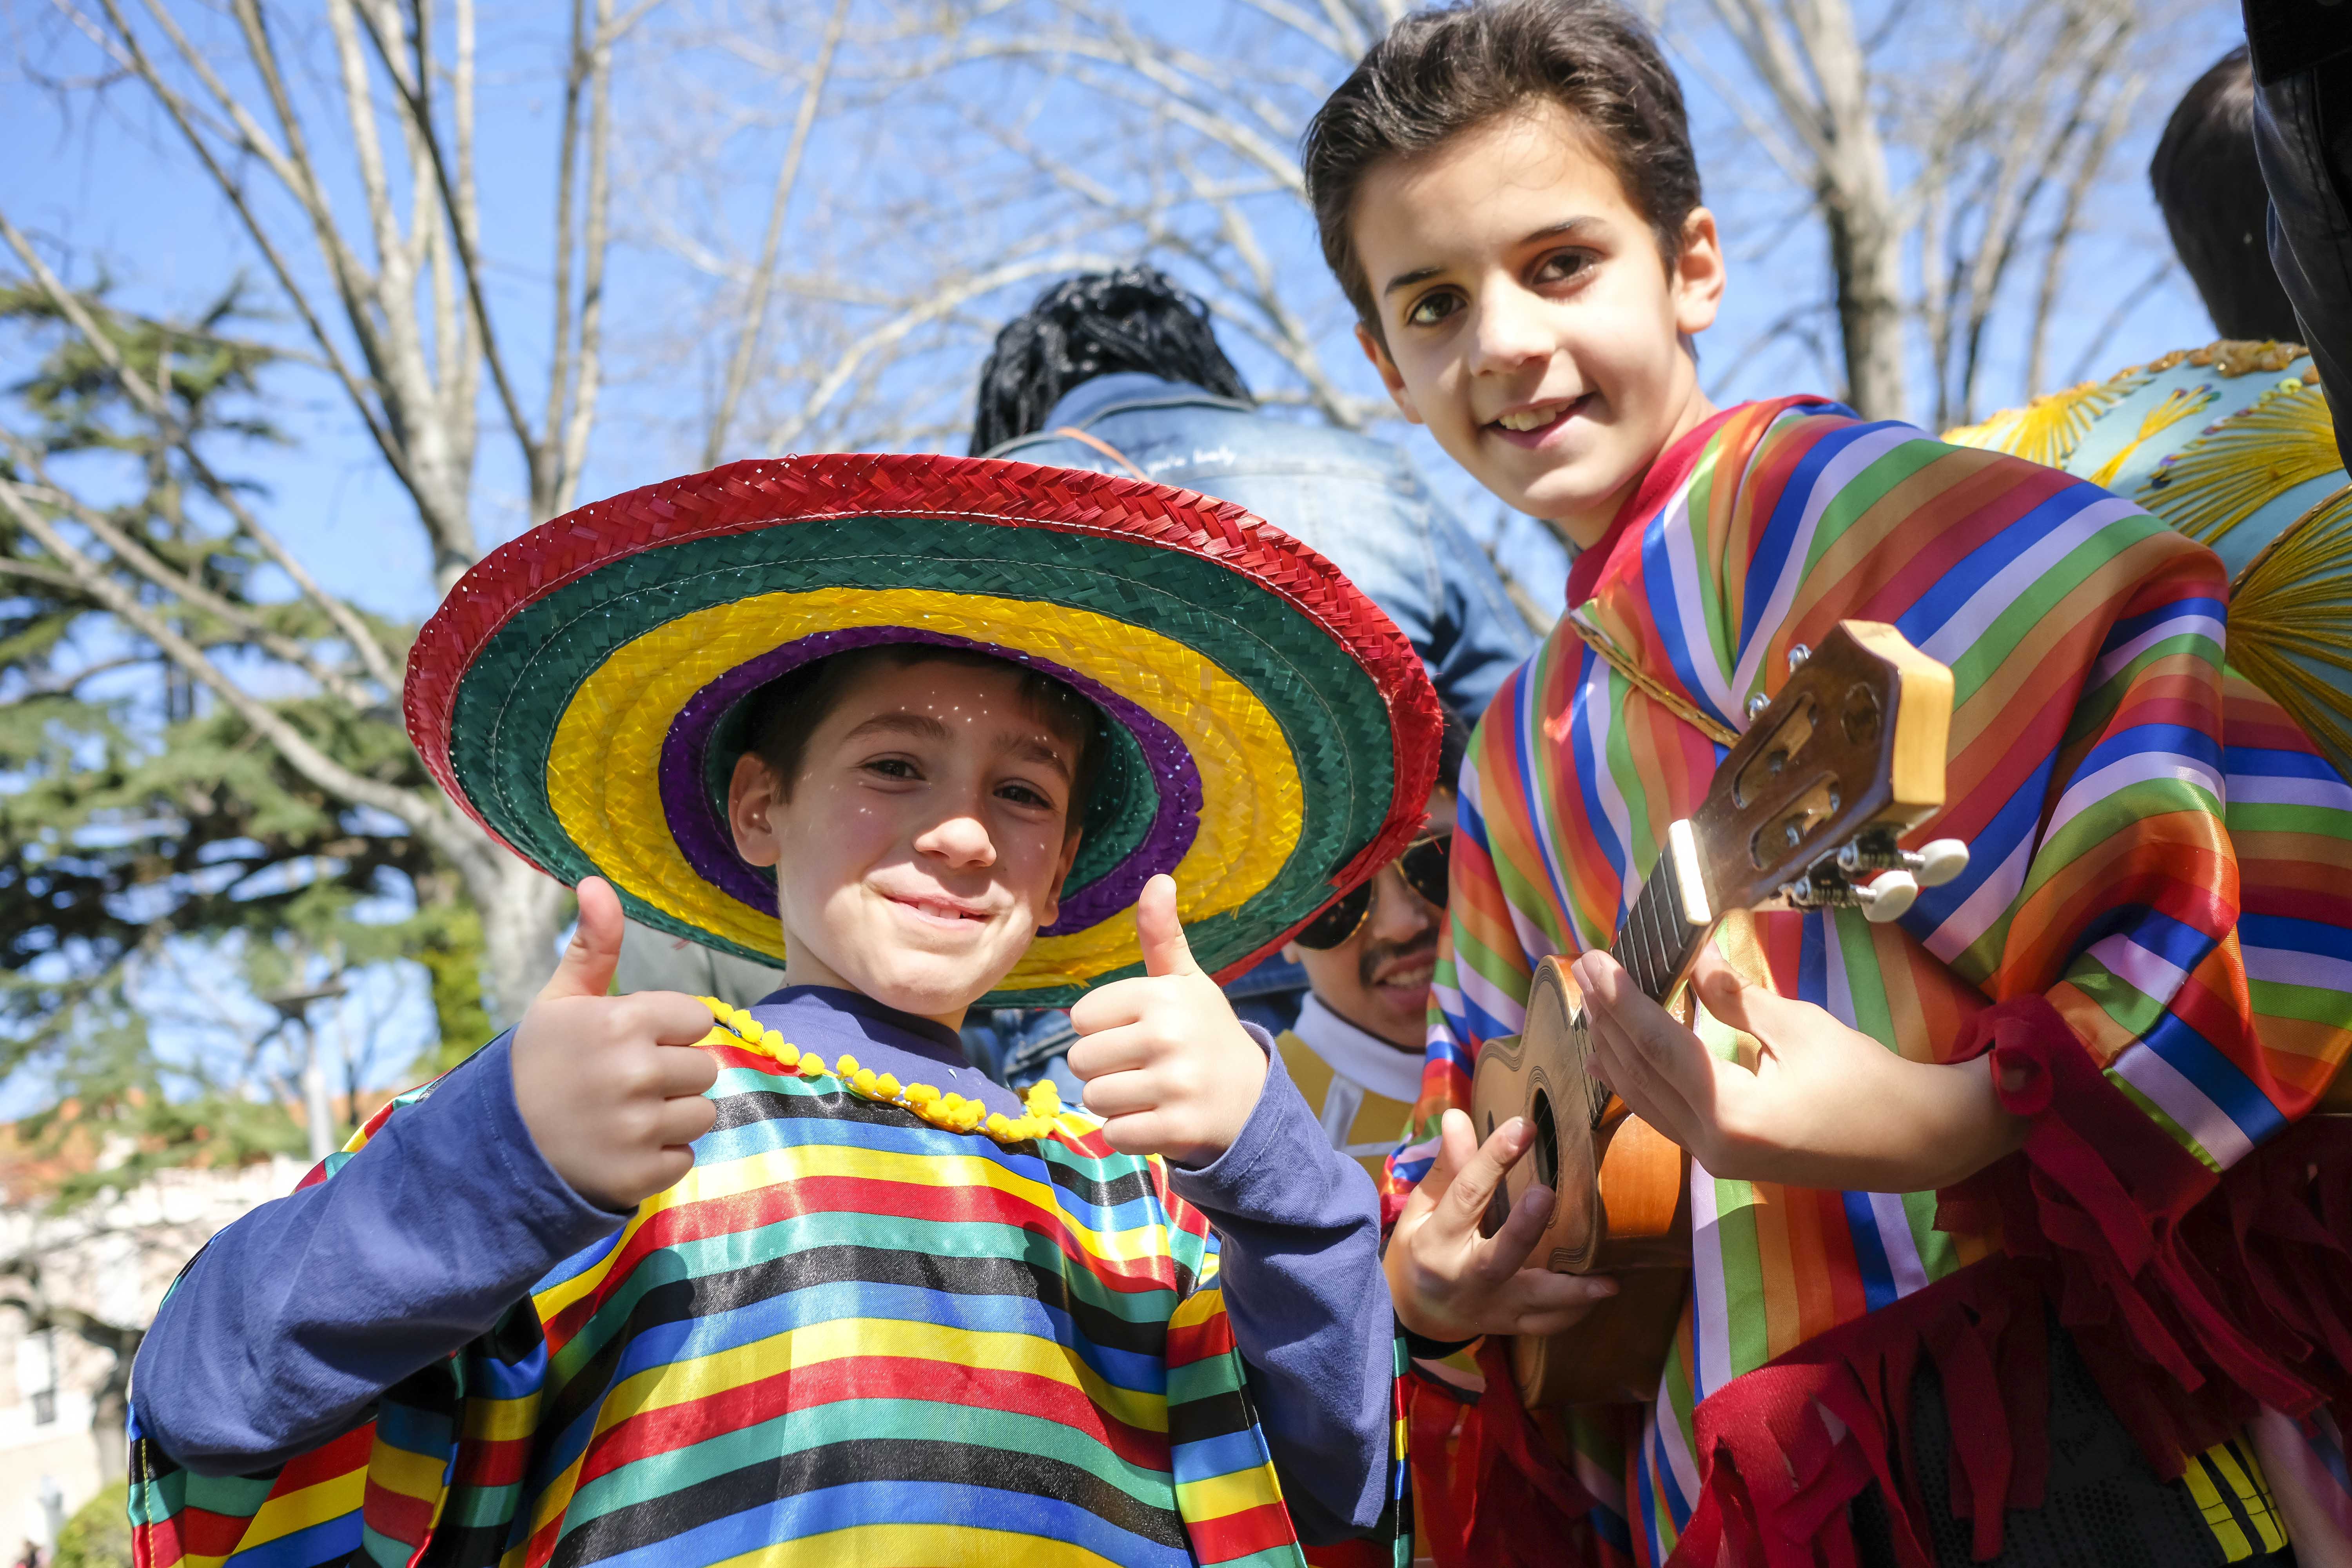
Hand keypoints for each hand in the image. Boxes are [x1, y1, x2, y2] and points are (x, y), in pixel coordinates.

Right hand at [510, 877, 721, 1208]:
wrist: (498, 1145)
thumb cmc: (539, 1064)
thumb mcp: (561, 1000)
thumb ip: (593, 945)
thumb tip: (596, 882)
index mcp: (622, 1022)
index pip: (698, 1019)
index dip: (668, 1030)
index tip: (632, 1042)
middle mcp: (635, 1073)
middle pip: (705, 1067)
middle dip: (673, 1073)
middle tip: (625, 1083)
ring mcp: (639, 1127)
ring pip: (702, 1113)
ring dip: (672, 1115)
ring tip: (625, 1115)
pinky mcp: (641, 1174)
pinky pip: (685, 1157)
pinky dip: (659, 1157)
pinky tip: (621, 1148)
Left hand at [1065, 874, 1267, 1164]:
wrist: (1253, 1100)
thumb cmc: (1205, 1034)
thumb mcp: (1187, 983)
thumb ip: (1163, 936)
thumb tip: (1158, 878)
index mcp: (1163, 996)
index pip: (1081, 1017)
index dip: (1101, 1029)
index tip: (1136, 1032)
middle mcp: (1168, 1037)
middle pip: (1080, 1059)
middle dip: (1103, 1067)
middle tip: (1141, 1066)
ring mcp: (1174, 1085)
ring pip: (1094, 1097)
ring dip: (1113, 1101)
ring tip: (1148, 1092)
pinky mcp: (1176, 1130)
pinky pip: (1114, 1134)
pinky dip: (1128, 1133)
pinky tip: (1156, 1119)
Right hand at [1385, 1108, 1619, 1341]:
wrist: (1416, 1315)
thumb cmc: (1420, 1250)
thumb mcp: (1422, 1208)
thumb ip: (1448, 1166)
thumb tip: (1457, 1116)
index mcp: (1436, 1242)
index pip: (1465, 1196)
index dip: (1492, 1159)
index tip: (1523, 1126)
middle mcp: (1464, 1278)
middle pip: (1497, 1257)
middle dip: (1523, 1228)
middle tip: (1547, 1194)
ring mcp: (1491, 1307)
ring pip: (1533, 1302)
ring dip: (1571, 1291)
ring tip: (1608, 1279)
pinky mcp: (1510, 1324)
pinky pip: (1547, 1325)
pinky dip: (1575, 1312)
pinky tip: (1600, 1292)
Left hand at [1572, 945, 2024, 1191]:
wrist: (1914, 1143)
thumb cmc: (1869, 1082)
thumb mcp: (1802, 1027)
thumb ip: (1739, 998)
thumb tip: (1693, 963)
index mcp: (1734, 1113)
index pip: (1658, 1045)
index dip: (1621, 998)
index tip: (1593, 959)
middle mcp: (1712, 1144)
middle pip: (1640, 1073)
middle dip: (1607, 1018)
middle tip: (1584, 968)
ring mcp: (1715, 1157)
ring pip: (1643, 1098)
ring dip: (1613, 1049)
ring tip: (1591, 1003)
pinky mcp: (1723, 1157)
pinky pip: (1663, 1113)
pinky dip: (1638, 1077)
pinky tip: (1618, 1053)